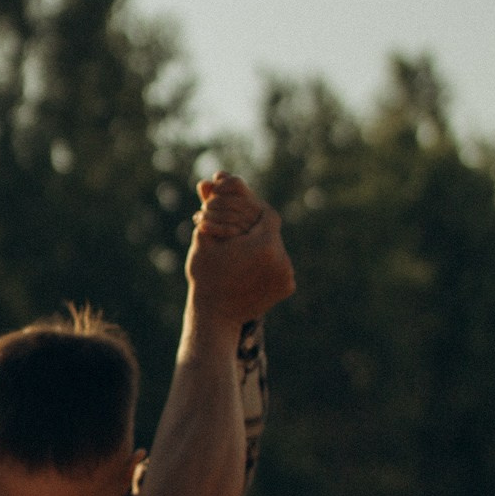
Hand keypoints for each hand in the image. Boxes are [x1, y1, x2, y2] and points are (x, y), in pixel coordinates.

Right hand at [185, 175, 294, 321]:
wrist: (215, 317)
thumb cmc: (205, 275)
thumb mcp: (205, 236)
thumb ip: (213, 205)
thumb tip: (213, 178)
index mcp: (263, 244)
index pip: (264, 211)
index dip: (251, 207)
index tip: (241, 210)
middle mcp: (282, 258)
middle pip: (272, 229)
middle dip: (257, 225)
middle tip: (243, 226)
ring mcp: (287, 274)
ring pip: (277, 246)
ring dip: (263, 242)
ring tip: (246, 243)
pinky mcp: (288, 287)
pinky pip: (280, 264)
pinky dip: (268, 261)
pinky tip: (253, 262)